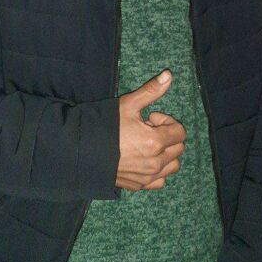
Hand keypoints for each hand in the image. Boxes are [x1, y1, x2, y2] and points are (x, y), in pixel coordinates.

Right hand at [115, 71, 186, 190]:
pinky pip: (160, 180)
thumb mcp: (129, 104)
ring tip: (147, 145)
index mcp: (156, 141)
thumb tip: (169, 75)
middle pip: (178, 148)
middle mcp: (155, 162)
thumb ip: (151, 90)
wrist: (82, 151)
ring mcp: (147, 177)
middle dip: (167, 136)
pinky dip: (158, 171)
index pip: (180, 132)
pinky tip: (144, 160)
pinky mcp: (139, 186)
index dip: (167, 121)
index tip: (150, 118)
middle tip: (147, 129)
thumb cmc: (106, 126)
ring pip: (172, 166)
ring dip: (166, 154)